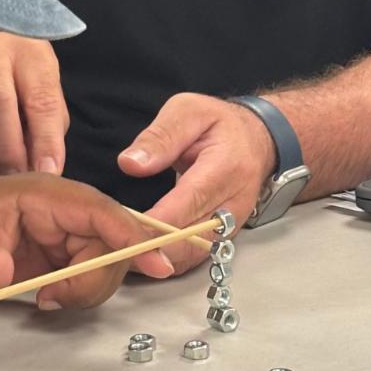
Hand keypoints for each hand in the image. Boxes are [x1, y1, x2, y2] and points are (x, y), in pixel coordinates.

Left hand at [0, 173, 167, 308]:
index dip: (129, 234)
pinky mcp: (60, 252)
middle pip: (111, 239)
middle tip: (58, 298)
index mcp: (38, 192)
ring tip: (45, 299)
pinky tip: (49, 297)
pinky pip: (90, 272)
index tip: (156, 261)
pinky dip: (79, 291)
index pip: (96, 209)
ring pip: (105, 260)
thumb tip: (1, 272)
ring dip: (86, 287)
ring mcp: (62, 231)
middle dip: (98, 275)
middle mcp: (58, 208)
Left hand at [117, 94, 276, 273]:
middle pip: (190, 237)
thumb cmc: (218, 123)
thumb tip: (131, 164)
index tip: (124, 228)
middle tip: (113, 245)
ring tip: (122, 253)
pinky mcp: (225, 235)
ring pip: (193, 253)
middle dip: (151, 245)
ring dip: (158, 257)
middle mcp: (233, 202)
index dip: (156, 222)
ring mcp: (232, 223)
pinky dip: (168, 259)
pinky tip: (142, 254)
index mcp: (224, 167)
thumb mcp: (187, 111)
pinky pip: (196, 256)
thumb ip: (160, 137)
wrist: (257, 139)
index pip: (189, 202)